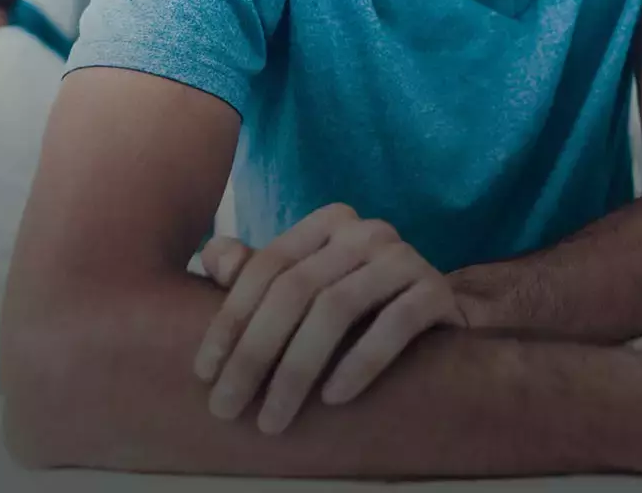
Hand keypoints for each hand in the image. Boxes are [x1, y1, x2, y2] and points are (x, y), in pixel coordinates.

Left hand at [193, 204, 464, 432]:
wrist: (437, 312)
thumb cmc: (358, 304)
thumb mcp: (306, 286)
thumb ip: (258, 273)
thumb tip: (212, 256)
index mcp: (327, 223)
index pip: (267, 267)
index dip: (230, 320)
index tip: (205, 375)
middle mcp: (366, 230)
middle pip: (296, 289)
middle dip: (255, 354)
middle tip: (228, 408)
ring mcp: (404, 257)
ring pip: (337, 308)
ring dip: (298, 369)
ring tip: (275, 417)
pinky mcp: (436, 290)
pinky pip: (395, 324)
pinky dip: (360, 362)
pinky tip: (333, 398)